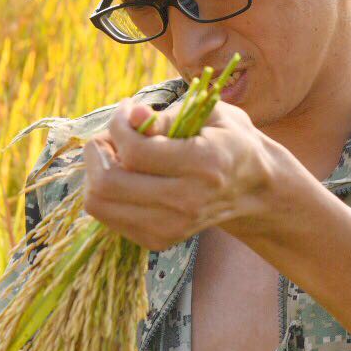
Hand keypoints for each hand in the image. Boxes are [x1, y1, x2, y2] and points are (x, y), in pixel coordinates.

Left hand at [81, 96, 295, 249]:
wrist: (254, 189)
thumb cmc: (230, 141)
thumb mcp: (211, 114)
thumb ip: (168, 116)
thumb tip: (132, 115)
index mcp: (204, 165)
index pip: (135, 151)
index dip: (118, 125)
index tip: (128, 110)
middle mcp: (186, 202)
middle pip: (108, 184)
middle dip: (98, 151)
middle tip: (112, 135)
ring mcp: (172, 227)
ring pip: (100, 204)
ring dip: (97, 172)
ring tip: (116, 154)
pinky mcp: (159, 240)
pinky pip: (108, 217)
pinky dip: (107, 192)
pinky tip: (126, 175)